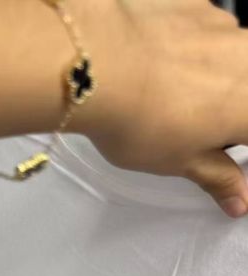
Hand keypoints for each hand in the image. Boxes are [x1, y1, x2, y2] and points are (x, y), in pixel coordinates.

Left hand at [71, 0, 247, 217]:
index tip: (219, 153)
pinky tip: (160, 62)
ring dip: (215, 77)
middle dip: (231, 112)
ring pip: (234, 56)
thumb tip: (241, 201)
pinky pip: (207, 30)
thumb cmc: (142, 122)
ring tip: (174, 96)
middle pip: (245, 92)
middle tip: (198, 128)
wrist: (97, 64)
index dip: (236, 143)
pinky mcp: (196, 5)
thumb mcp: (181, 162)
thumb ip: (218, 177)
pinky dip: (194, 48)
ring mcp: (225, 26)